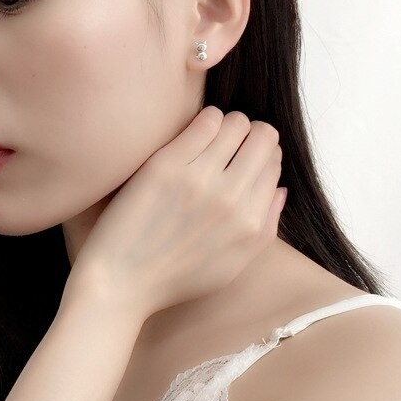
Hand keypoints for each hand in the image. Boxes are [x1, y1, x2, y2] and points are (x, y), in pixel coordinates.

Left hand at [65, 106, 286, 324]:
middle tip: (229, 142)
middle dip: (250, 133)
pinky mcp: (168, 166)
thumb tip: (280, 188)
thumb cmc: (172, 277)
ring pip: (236, 123)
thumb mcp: (233, 266)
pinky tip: (193, 132)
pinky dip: (206, 119)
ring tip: (209, 137)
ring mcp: (200, 181)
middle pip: (263, 137)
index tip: (242, 156)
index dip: (261, 154)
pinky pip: (206, 121)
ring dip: (227, 124)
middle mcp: (232, 200)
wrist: (120, 282)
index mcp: (251, 225)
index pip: (274, 164)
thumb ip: (266, 227)